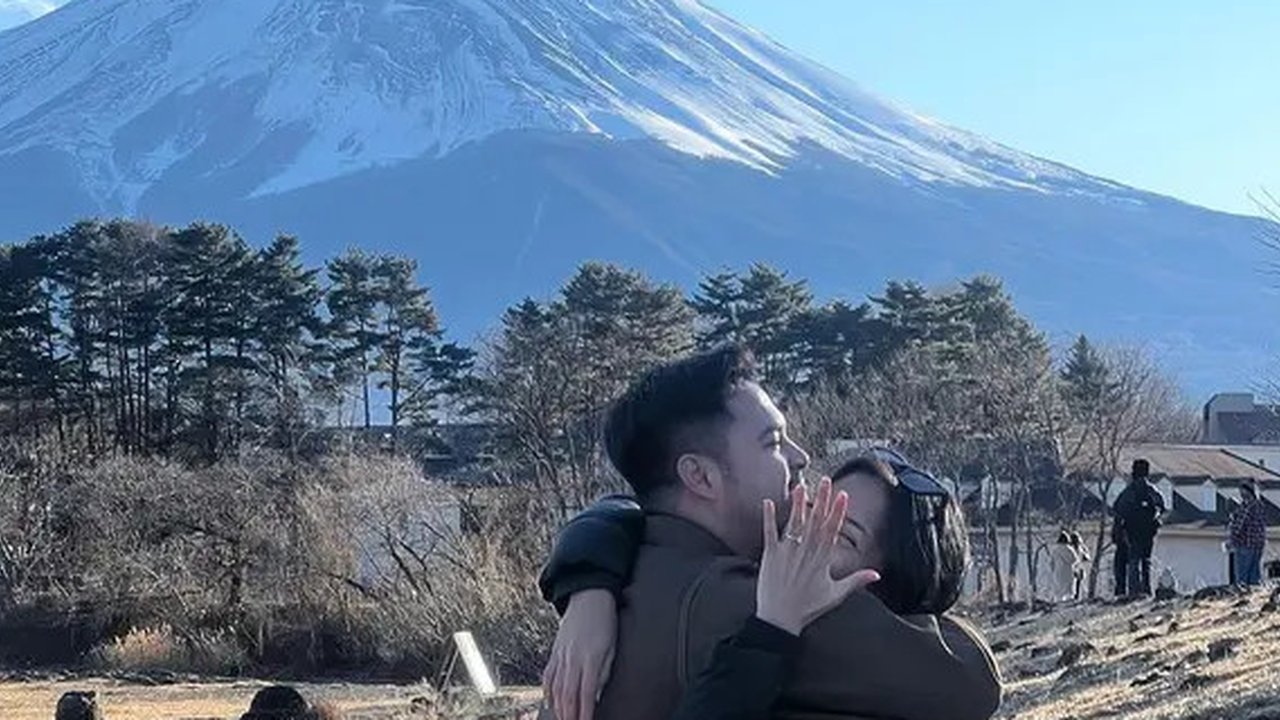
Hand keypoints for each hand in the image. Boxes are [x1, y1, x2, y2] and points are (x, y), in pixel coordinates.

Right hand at [541, 589, 616, 719]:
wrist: (588, 597)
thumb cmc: (604, 622)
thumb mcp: (612, 647)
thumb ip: (604, 672)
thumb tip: (596, 694)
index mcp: (590, 659)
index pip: (586, 693)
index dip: (585, 712)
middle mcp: (572, 659)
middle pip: (568, 694)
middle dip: (569, 715)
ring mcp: (561, 655)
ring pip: (556, 688)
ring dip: (559, 707)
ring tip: (562, 718)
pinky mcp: (555, 651)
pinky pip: (548, 675)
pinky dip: (548, 691)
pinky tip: (550, 701)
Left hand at [755, 478, 880, 635]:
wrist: (780, 619)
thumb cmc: (808, 608)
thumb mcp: (836, 594)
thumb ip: (856, 581)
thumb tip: (877, 574)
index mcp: (822, 559)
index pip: (832, 530)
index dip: (838, 511)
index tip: (843, 495)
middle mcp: (806, 552)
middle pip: (815, 521)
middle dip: (822, 500)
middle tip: (825, 481)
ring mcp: (787, 552)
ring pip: (794, 523)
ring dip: (798, 503)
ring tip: (801, 485)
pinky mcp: (770, 555)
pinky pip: (769, 532)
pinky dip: (768, 517)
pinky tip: (768, 501)